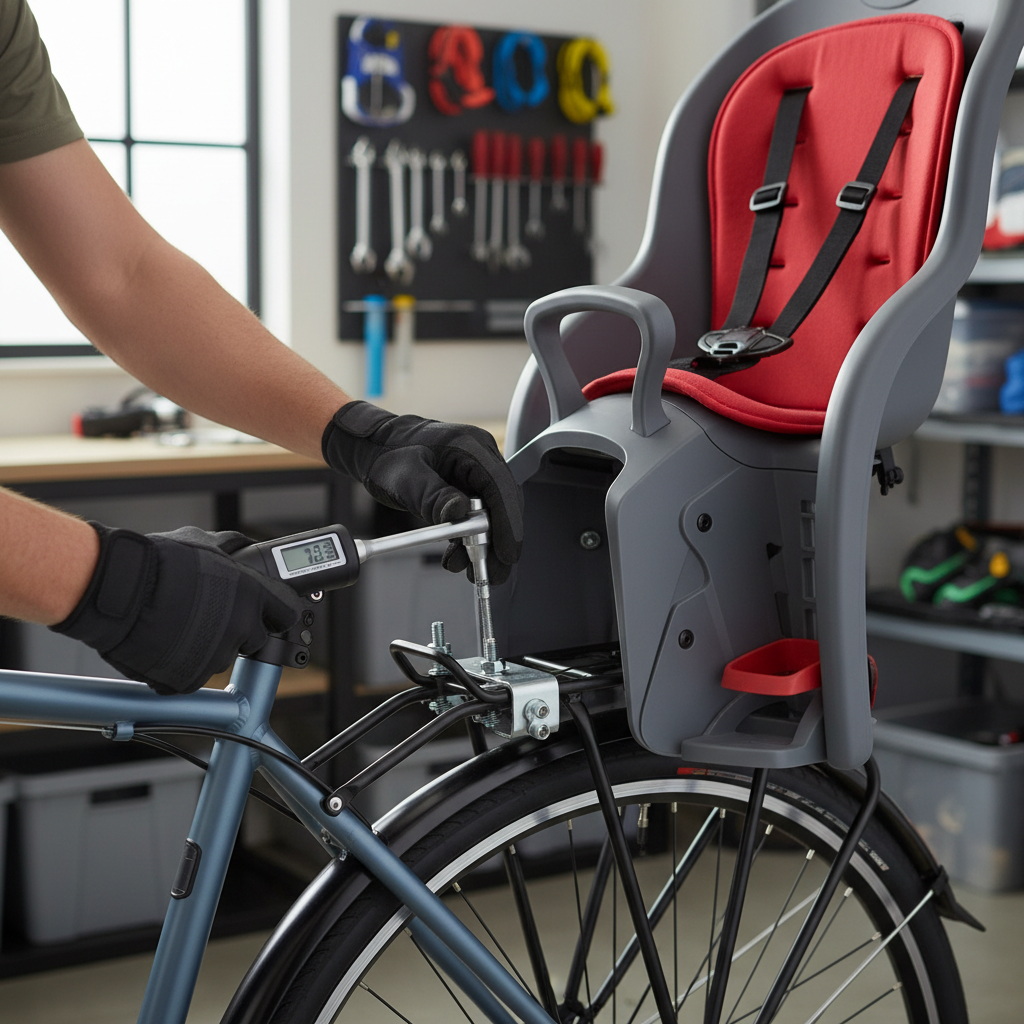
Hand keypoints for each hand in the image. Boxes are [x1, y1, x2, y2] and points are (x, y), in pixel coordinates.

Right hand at [51, 524, 304, 693]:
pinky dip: (179, 665)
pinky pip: (192, 676)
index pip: (285, 613)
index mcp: (253, 595)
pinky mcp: (190, 679)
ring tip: (178, 627)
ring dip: (207, 647)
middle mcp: (242, 627)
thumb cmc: (158, 562)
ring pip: (221, 657)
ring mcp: (217, 656)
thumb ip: (230, 550)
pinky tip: (164, 645)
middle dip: (238, 631)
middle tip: (210, 618)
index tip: (265, 614)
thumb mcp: (203, 542)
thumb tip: (241, 547)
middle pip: (254, 639)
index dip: (273, 613)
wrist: (119, 590)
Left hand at [322, 401, 523, 583]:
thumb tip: (459, 513)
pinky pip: (476, 517)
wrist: (376, 447)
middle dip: (499, 541)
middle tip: (493, 572)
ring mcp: (474, 474)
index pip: (500, 486)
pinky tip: (460, 557)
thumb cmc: (388, 453)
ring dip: (484, 545)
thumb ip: (433, 495)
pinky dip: (470, 539)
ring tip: (472, 571)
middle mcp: (478, 458)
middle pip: (502, 504)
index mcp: (470, 446)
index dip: (508, 522)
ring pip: (491, 514)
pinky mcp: (466, 488)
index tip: (507, 552)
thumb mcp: (406, 478)